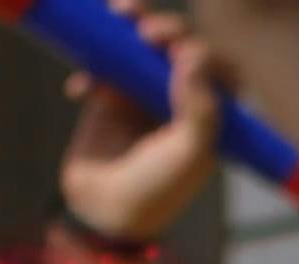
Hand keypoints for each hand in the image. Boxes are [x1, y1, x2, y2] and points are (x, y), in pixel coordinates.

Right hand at [57, 3, 221, 246]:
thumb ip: (201, 109)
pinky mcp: (107, 93)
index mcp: (210, 112)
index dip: (200, 47)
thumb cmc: (158, 187)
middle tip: (147, 31)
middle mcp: (179, 98)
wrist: (105, 210)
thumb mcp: (190, 153)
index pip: (216, 65)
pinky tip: (83, 89)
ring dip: (131, 21)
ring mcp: (143, 92)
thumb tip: (192, 58)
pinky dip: (91, 62)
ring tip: (119, 14)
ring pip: (140, 41)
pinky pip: (101, 59)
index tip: (180, 52)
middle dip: (165, 26)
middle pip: (178, 44)